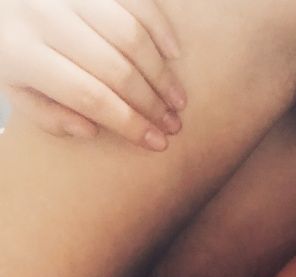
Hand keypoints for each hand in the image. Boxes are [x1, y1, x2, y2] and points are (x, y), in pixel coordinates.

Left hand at [0, 0, 185, 150]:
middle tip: (173, 125)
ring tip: (178, 100)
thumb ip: (49, 114)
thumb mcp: (14, 86)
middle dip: (151, 103)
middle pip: (115, 69)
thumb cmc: (12, 46)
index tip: (156, 143)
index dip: (129, 124)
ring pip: (130, 35)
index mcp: (20, 51)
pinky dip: (159, 27)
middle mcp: (43, 14)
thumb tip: (92, 130)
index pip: (89, 97)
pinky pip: (135, 1)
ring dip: (161, 72)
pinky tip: (173, 54)